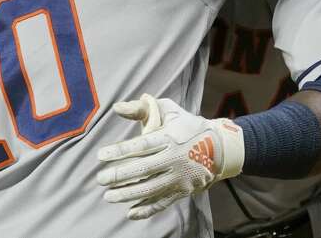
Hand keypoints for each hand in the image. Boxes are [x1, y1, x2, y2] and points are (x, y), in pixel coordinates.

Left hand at [96, 95, 243, 219]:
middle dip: (120, 175)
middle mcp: (175, 157)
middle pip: (144, 168)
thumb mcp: (168, 110)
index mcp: (170, 136)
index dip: (120, 151)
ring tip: (109, 196)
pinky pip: (163, 202)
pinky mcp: (184, 190)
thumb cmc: (186, 125)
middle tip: (100, 179)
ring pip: (151, 188)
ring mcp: (180, 176)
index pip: (142, 145)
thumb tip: (116, 107)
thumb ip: (141, 108)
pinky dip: (147, 209)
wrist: (220, 147)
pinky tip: (130, 213)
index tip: (100, 155)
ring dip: (129, 194)